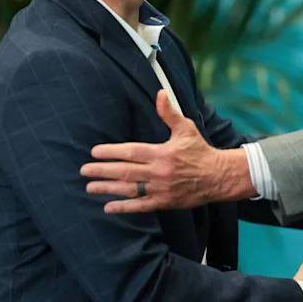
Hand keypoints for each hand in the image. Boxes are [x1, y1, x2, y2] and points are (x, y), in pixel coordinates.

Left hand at [79, 90, 256, 212]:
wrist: (218, 176)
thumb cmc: (200, 150)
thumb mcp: (186, 128)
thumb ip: (169, 113)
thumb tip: (160, 94)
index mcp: (162, 153)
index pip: (131, 152)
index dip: (111, 152)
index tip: (94, 152)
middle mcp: (159, 172)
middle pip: (125, 172)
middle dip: (102, 171)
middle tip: (84, 170)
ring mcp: (161, 189)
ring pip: (129, 190)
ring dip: (108, 189)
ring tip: (90, 187)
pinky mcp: (164, 202)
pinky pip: (141, 206)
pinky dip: (124, 207)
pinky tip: (109, 207)